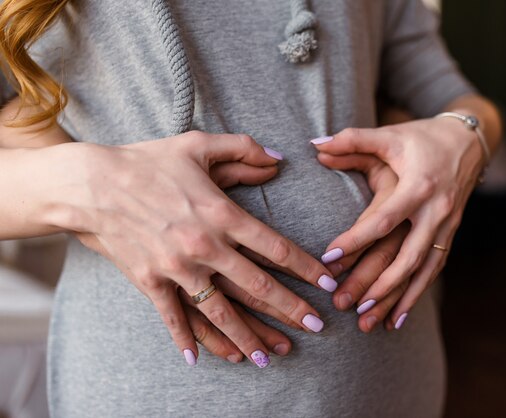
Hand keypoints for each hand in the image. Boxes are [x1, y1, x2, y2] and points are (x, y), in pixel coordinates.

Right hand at [51, 131, 334, 367]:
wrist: (91, 184)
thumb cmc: (149, 161)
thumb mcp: (199, 144)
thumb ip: (244, 149)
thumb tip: (279, 159)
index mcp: (222, 214)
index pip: (276, 248)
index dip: (306, 268)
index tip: (328, 285)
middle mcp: (205, 246)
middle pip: (257, 286)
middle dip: (290, 309)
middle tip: (316, 327)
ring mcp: (177, 268)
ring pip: (221, 312)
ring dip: (248, 337)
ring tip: (270, 357)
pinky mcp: (150, 282)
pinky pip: (173, 318)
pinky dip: (187, 340)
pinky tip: (199, 361)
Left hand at [312, 117, 484, 328]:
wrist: (469, 140)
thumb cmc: (422, 137)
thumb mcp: (390, 136)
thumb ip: (353, 140)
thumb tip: (316, 144)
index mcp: (419, 186)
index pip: (382, 220)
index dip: (355, 240)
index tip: (328, 259)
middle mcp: (436, 210)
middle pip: (406, 256)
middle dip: (377, 284)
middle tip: (347, 306)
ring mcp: (447, 225)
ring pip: (422, 270)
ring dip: (398, 298)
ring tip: (371, 322)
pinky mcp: (452, 233)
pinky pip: (434, 269)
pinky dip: (417, 293)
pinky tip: (398, 316)